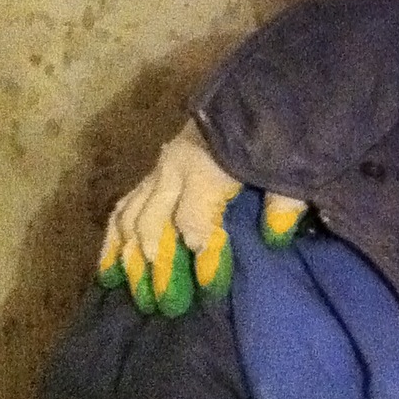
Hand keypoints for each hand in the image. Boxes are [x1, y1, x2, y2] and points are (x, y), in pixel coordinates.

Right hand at [97, 119, 306, 313]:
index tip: (210, 285)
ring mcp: (157, 171)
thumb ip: (283, 200)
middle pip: (152, 225)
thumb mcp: (288, 164)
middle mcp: (172, 170)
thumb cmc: (274, 133)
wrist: (257, 94)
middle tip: (165, 304)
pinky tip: (109, 270)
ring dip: (130, 259)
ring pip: (130, 219)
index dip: (203, 255)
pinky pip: (122, 208)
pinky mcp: (151, 174)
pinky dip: (113, 240)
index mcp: (205, 167)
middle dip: (158, 268)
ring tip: (136, 295)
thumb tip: (275, 238)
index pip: (193, 220)